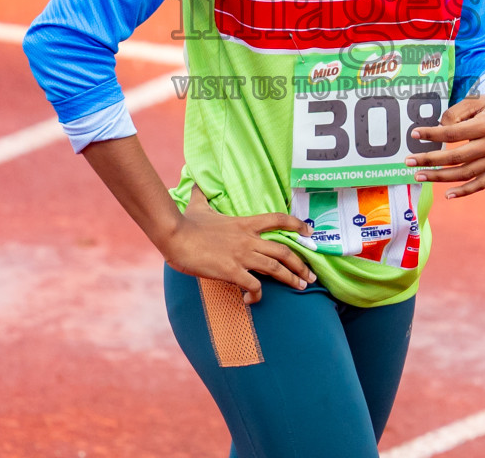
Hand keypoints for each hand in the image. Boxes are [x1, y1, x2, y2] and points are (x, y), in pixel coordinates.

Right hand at [158, 189, 316, 303]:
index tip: (310, 232)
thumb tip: (197, 183)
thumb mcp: (198, 205)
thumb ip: (202, 195)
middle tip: (310, 276)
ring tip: (300, 288)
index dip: (297, 224)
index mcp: (244, 223)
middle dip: (300, 264)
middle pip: (284, 250)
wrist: (175, 235)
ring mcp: (241, 255)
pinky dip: (257, 295)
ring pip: (275, 268)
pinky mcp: (231, 271)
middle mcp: (248, 239)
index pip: (277, 219)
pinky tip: (252, 301)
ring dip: (290, 279)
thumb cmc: (186, 222)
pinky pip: (253, 286)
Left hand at [404, 83, 484, 198]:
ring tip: (419, 176)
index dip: (432, 135)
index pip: (453, 133)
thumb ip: (455, 113)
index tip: (414, 134)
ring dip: (440, 177)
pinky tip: (447, 195)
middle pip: (456, 157)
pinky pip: (481, 184)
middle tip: (408, 161)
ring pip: (466, 173)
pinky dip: (464, 192)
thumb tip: (438, 130)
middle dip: (430, 160)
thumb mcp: (476, 101)